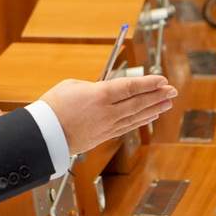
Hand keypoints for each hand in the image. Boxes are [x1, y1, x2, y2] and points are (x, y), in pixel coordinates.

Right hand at [39, 75, 176, 154]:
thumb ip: (94, 86)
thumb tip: (105, 90)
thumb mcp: (72, 86)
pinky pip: (128, 126)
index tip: (162, 79)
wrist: (43, 136)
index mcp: (99, 95)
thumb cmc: (52, 107)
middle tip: (172, 90)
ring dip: (154, 108)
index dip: (148, 83)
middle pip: (138, 102)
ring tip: (167, 102)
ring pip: (136, 116)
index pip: (130, 87)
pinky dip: (141, 120)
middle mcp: (107, 112)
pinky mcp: (104, 136)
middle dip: (157, 95)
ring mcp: (107, 126)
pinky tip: (151, 115)